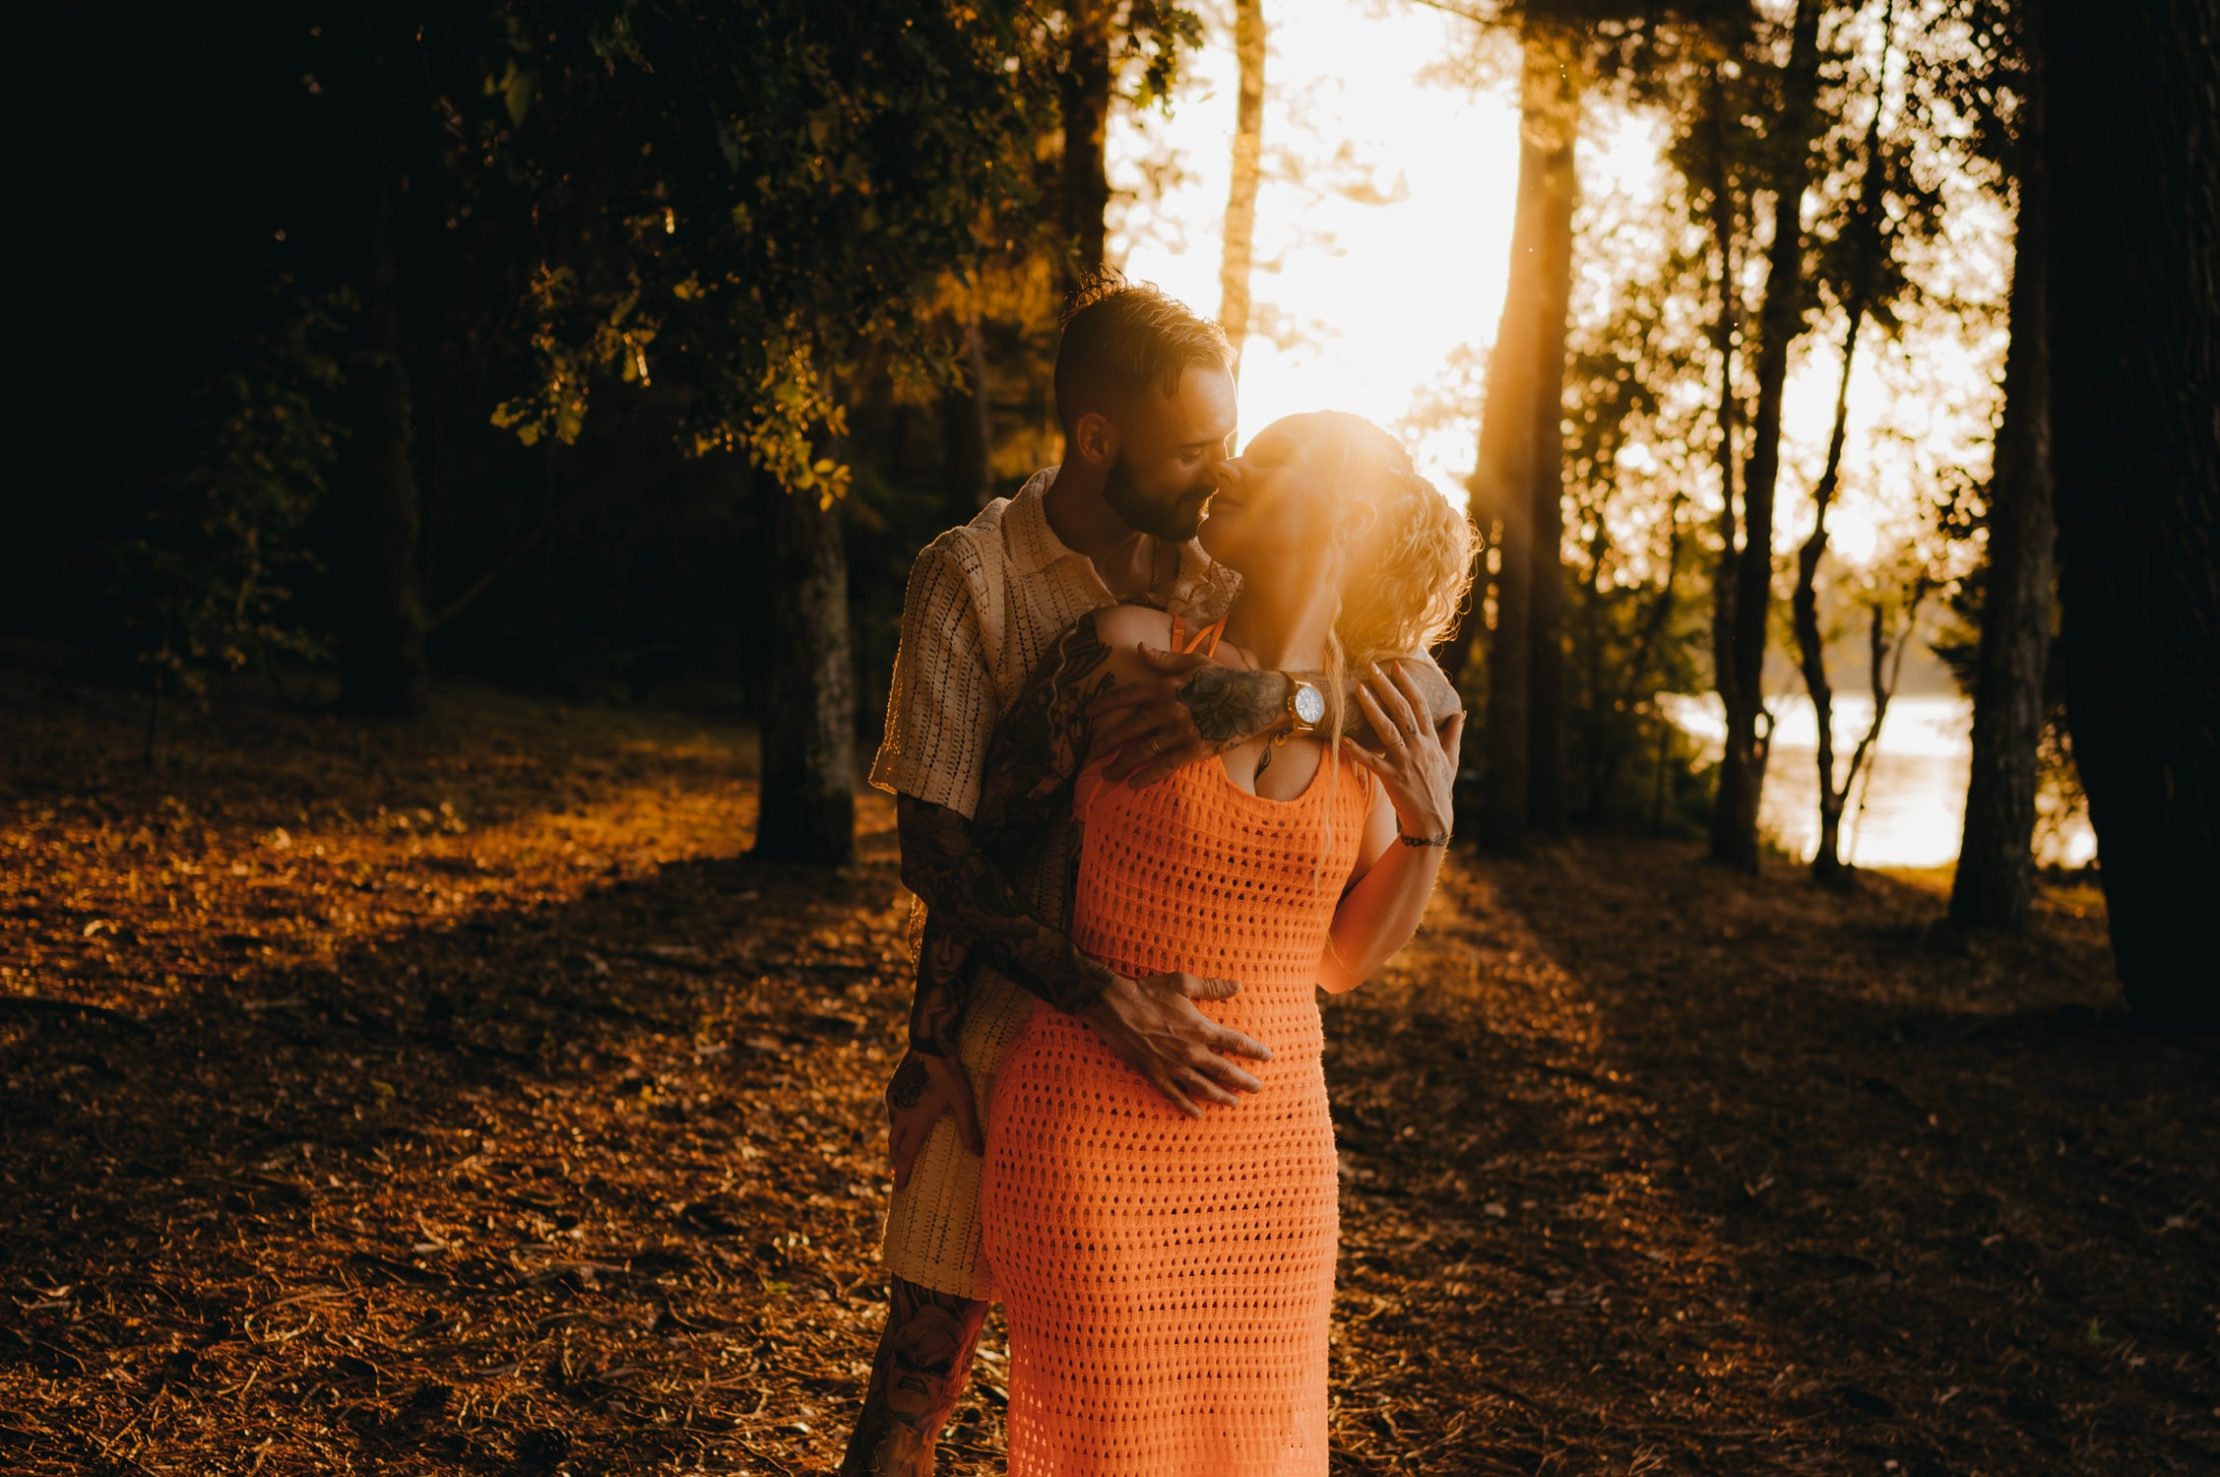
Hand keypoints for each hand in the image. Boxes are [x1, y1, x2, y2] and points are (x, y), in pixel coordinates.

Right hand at [885, 1049, 983, 1190]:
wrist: (928, 1044)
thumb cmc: (949, 1073)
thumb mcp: (963, 1101)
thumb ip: (969, 1128)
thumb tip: (979, 1155)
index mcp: (916, 1120)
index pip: (907, 1154)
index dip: (904, 1172)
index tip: (900, 1188)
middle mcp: (901, 1113)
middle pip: (895, 1145)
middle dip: (897, 1162)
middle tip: (898, 1176)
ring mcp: (895, 1100)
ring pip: (892, 1129)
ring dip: (895, 1144)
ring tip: (900, 1154)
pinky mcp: (894, 1088)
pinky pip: (893, 1113)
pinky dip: (896, 1126)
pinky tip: (902, 1125)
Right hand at [1076, 971, 1273, 1116]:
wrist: (1113, 1007)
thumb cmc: (1148, 992)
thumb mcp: (1183, 983)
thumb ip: (1213, 987)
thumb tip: (1238, 986)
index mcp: (1201, 1029)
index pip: (1236, 1043)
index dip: (1255, 1051)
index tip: (1268, 1057)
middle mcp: (1191, 1052)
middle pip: (1226, 1071)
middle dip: (1244, 1081)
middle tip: (1258, 1088)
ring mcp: (1173, 1066)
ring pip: (1204, 1087)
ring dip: (1222, 1096)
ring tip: (1235, 1102)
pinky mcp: (1155, 1074)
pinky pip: (1175, 1095)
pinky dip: (1187, 1106)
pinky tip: (1198, 1114)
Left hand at [1088, 644, 1218, 785]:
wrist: (1254, 700)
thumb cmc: (1224, 679)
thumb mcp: (1193, 663)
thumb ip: (1164, 659)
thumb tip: (1140, 648)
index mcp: (1165, 686)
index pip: (1126, 695)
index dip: (1104, 704)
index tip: (1087, 712)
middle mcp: (1168, 709)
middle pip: (1128, 728)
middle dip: (1106, 741)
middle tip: (1091, 752)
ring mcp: (1180, 731)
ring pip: (1142, 751)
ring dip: (1121, 764)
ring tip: (1107, 773)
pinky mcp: (1194, 750)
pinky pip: (1164, 766)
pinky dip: (1147, 776)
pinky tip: (1133, 783)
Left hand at [1341, 659, 1463, 841]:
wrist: (1433, 820)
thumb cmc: (1440, 788)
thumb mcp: (1451, 759)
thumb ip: (1453, 734)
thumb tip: (1461, 713)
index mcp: (1431, 741)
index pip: (1420, 705)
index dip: (1408, 684)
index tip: (1396, 667)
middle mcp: (1419, 747)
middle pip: (1401, 711)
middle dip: (1386, 687)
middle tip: (1371, 668)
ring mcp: (1405, 762)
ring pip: (1386, 730)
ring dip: (1371, 708)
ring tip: (1358, 690)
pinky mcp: (1392, 778)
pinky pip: (1372, 762)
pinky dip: (1359, 751)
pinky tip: (1345, 739)